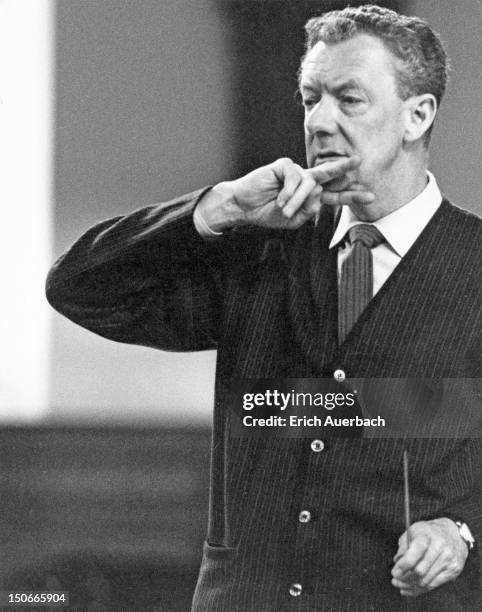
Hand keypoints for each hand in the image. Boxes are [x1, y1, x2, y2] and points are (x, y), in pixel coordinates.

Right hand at [197, 156, 373, 231]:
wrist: (244, 207)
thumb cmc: (267, 213)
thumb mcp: (292, 220)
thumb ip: (308, 212)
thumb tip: (319, 195)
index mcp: (310, 196)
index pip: (333, 195)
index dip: (350, 194)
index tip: (369, 194)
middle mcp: (306, 181)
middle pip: (330, 176)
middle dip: (345, 169)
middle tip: (360, 161)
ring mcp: (295, 172)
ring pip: (309, 184)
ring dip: (297, 200)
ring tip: (283, 210)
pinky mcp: (284, 166)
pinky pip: (295, 178)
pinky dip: (289, 192)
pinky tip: (279, 199)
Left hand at [391, 518, 468, 597]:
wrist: (453, 533)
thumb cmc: (428, 532)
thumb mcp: (413, 531)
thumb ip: (404, 546)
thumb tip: (397, 563)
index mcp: (427, 536)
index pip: (413, 555)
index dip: (402, 566)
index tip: (394, 573)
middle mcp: (440, 548)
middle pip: (420, 571)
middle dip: (405, 579)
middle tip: (395, 581)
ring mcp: (449, 560)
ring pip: (426, 581)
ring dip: (411, 586)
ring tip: (401, 586)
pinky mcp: (454, 570)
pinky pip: (434, 585)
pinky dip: (421, 589)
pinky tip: (412, 589)